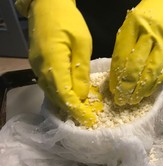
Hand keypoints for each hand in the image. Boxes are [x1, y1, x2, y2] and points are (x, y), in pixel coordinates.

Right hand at [28, 0, 102, 126]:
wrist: (47, 5)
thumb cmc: (69, 21)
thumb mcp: (82, 43)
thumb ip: (81, 71)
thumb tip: (81, 95)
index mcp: (53, 62)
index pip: (64, 94)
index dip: (76, 110)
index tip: (88, 121)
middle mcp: (41, 69)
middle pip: (55, 97)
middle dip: (71, 110)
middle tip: (87, 119)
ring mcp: (36, 67)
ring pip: (50, 93)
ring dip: (65, 104)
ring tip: (80, 112)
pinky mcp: (38, 65)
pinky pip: (48, 85)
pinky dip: (59, 94)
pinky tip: (69, 97)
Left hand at [109, 0, 162, 105]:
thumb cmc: (147, 15)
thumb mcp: (129, 25)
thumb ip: (123, 47)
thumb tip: (116, 74)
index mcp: (133, 27)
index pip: (122, 57)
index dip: (116, 77)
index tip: (113, 90)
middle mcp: (149, 35)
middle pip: (136, 67)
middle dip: (127, 87)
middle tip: (121, 100)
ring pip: (151, 72)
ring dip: (140, 90)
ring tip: (132, 101)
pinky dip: (154, 85)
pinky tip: (146, 93)